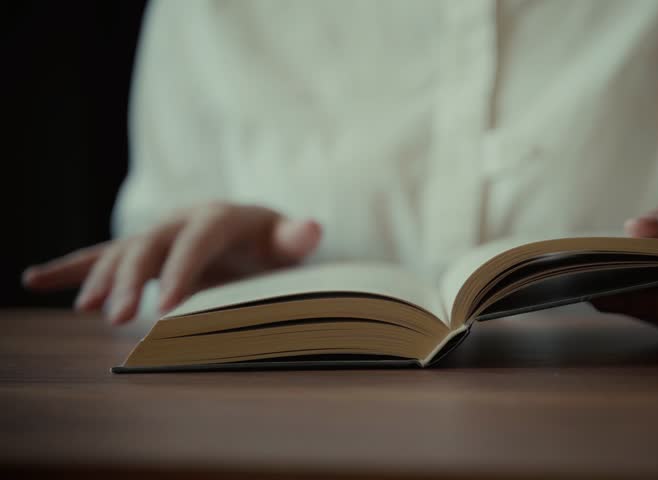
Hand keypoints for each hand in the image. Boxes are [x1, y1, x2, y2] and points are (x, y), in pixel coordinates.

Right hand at [22, 203, 321, 324]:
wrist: (252, 231)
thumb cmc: (272, 244)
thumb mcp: (286, 242)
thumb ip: (295, 238)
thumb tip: (312, 227)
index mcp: (218, 217)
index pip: (194, 242)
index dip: (180, 272)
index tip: (165, 309)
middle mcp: (181, 220)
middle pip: (149, 246)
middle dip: (130, 280)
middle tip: (116, 318)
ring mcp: (158, 234)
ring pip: (122, 252)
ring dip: (101, 279)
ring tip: (88, 310)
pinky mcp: (143, 249)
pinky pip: (102, 254)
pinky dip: (70, 267)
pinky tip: (36, 279)